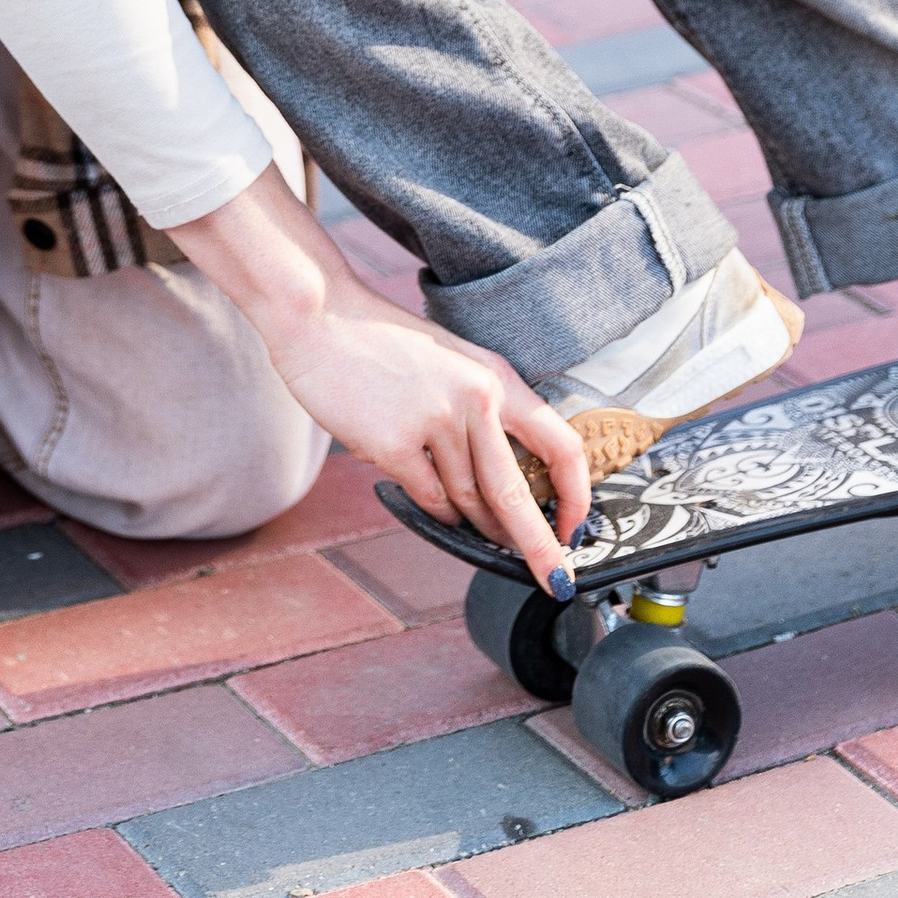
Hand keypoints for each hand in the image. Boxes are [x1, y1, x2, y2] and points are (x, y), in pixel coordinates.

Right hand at [167, 167, 590, 589]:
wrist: (320, 315)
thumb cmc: (382, 343)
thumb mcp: (450, 364)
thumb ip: (479, 415)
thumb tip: (501, 491)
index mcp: (495, 375)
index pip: (560, 442)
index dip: (577, 492)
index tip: (575, 527)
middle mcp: (475, 397)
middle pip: (516, 494)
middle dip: (540, 546)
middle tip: (557, 581)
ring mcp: (435, 421)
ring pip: (468, 502)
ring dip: (471, 522)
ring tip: (468, 522)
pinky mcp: (396, 444)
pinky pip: (429, 499)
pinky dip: (432, 508)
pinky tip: (425, 496)